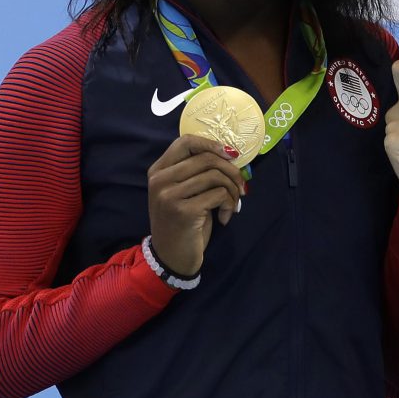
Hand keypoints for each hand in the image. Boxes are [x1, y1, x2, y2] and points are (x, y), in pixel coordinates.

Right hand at [146, 135, 246, 275]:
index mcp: (158, 170)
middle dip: (232, 171)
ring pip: (215, 176)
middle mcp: (160, 180)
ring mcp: (169, 195)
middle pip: (207, 159)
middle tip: (240, 187)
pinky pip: (219, 194)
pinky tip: (225, 217)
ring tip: (232, 204)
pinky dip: (229, 205)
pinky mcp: (183, 211)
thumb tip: (230, 154)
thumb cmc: (184, 222)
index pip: (186, 141)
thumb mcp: (185, 192)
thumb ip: (197, 172)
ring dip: (232, 190)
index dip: (213, 144)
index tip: (231, 156)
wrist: (172, 256)